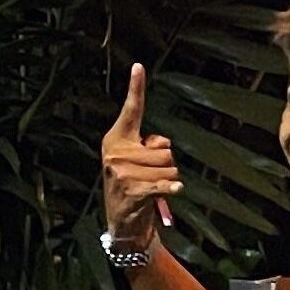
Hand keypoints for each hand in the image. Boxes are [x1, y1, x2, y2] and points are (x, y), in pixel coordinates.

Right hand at [102, 63, 180, 245]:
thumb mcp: (135, 161)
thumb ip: (147, 145)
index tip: (139, 66)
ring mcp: (122, 172)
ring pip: (170, 165)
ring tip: (151, 187)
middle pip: (165, 147)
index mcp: (116, 140)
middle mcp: (116, 153)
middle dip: (166, 163)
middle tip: (150, 177)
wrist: (123, 223)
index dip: (136, 88)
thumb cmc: (134, 186)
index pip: (131, 111)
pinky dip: (173, 188)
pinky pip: (167, 182)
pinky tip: (170, 192)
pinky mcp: (133, 190)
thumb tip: (160, 144)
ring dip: (168, 178)